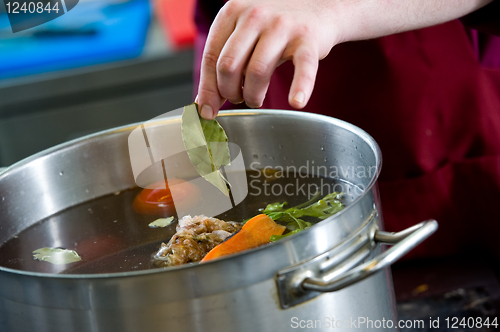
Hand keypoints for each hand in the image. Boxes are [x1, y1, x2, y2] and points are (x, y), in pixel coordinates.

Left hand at [196, 0, 339, 118]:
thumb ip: (222, 62)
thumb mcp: (242, 35)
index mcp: (232, 12)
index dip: (208, 89)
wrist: (317, 6)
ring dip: (253, 95)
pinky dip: (300, 87)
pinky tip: (296, 101)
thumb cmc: (274, 26)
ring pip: (257, 71)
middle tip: (238, 98)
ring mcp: (282, 26)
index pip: (211, 56)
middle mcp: (255, 15)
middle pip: (229, 66)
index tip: (207, 110)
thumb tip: (204, 102)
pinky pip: (302, 68)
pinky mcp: (308, 39)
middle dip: (229, 92)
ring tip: (256, 99)